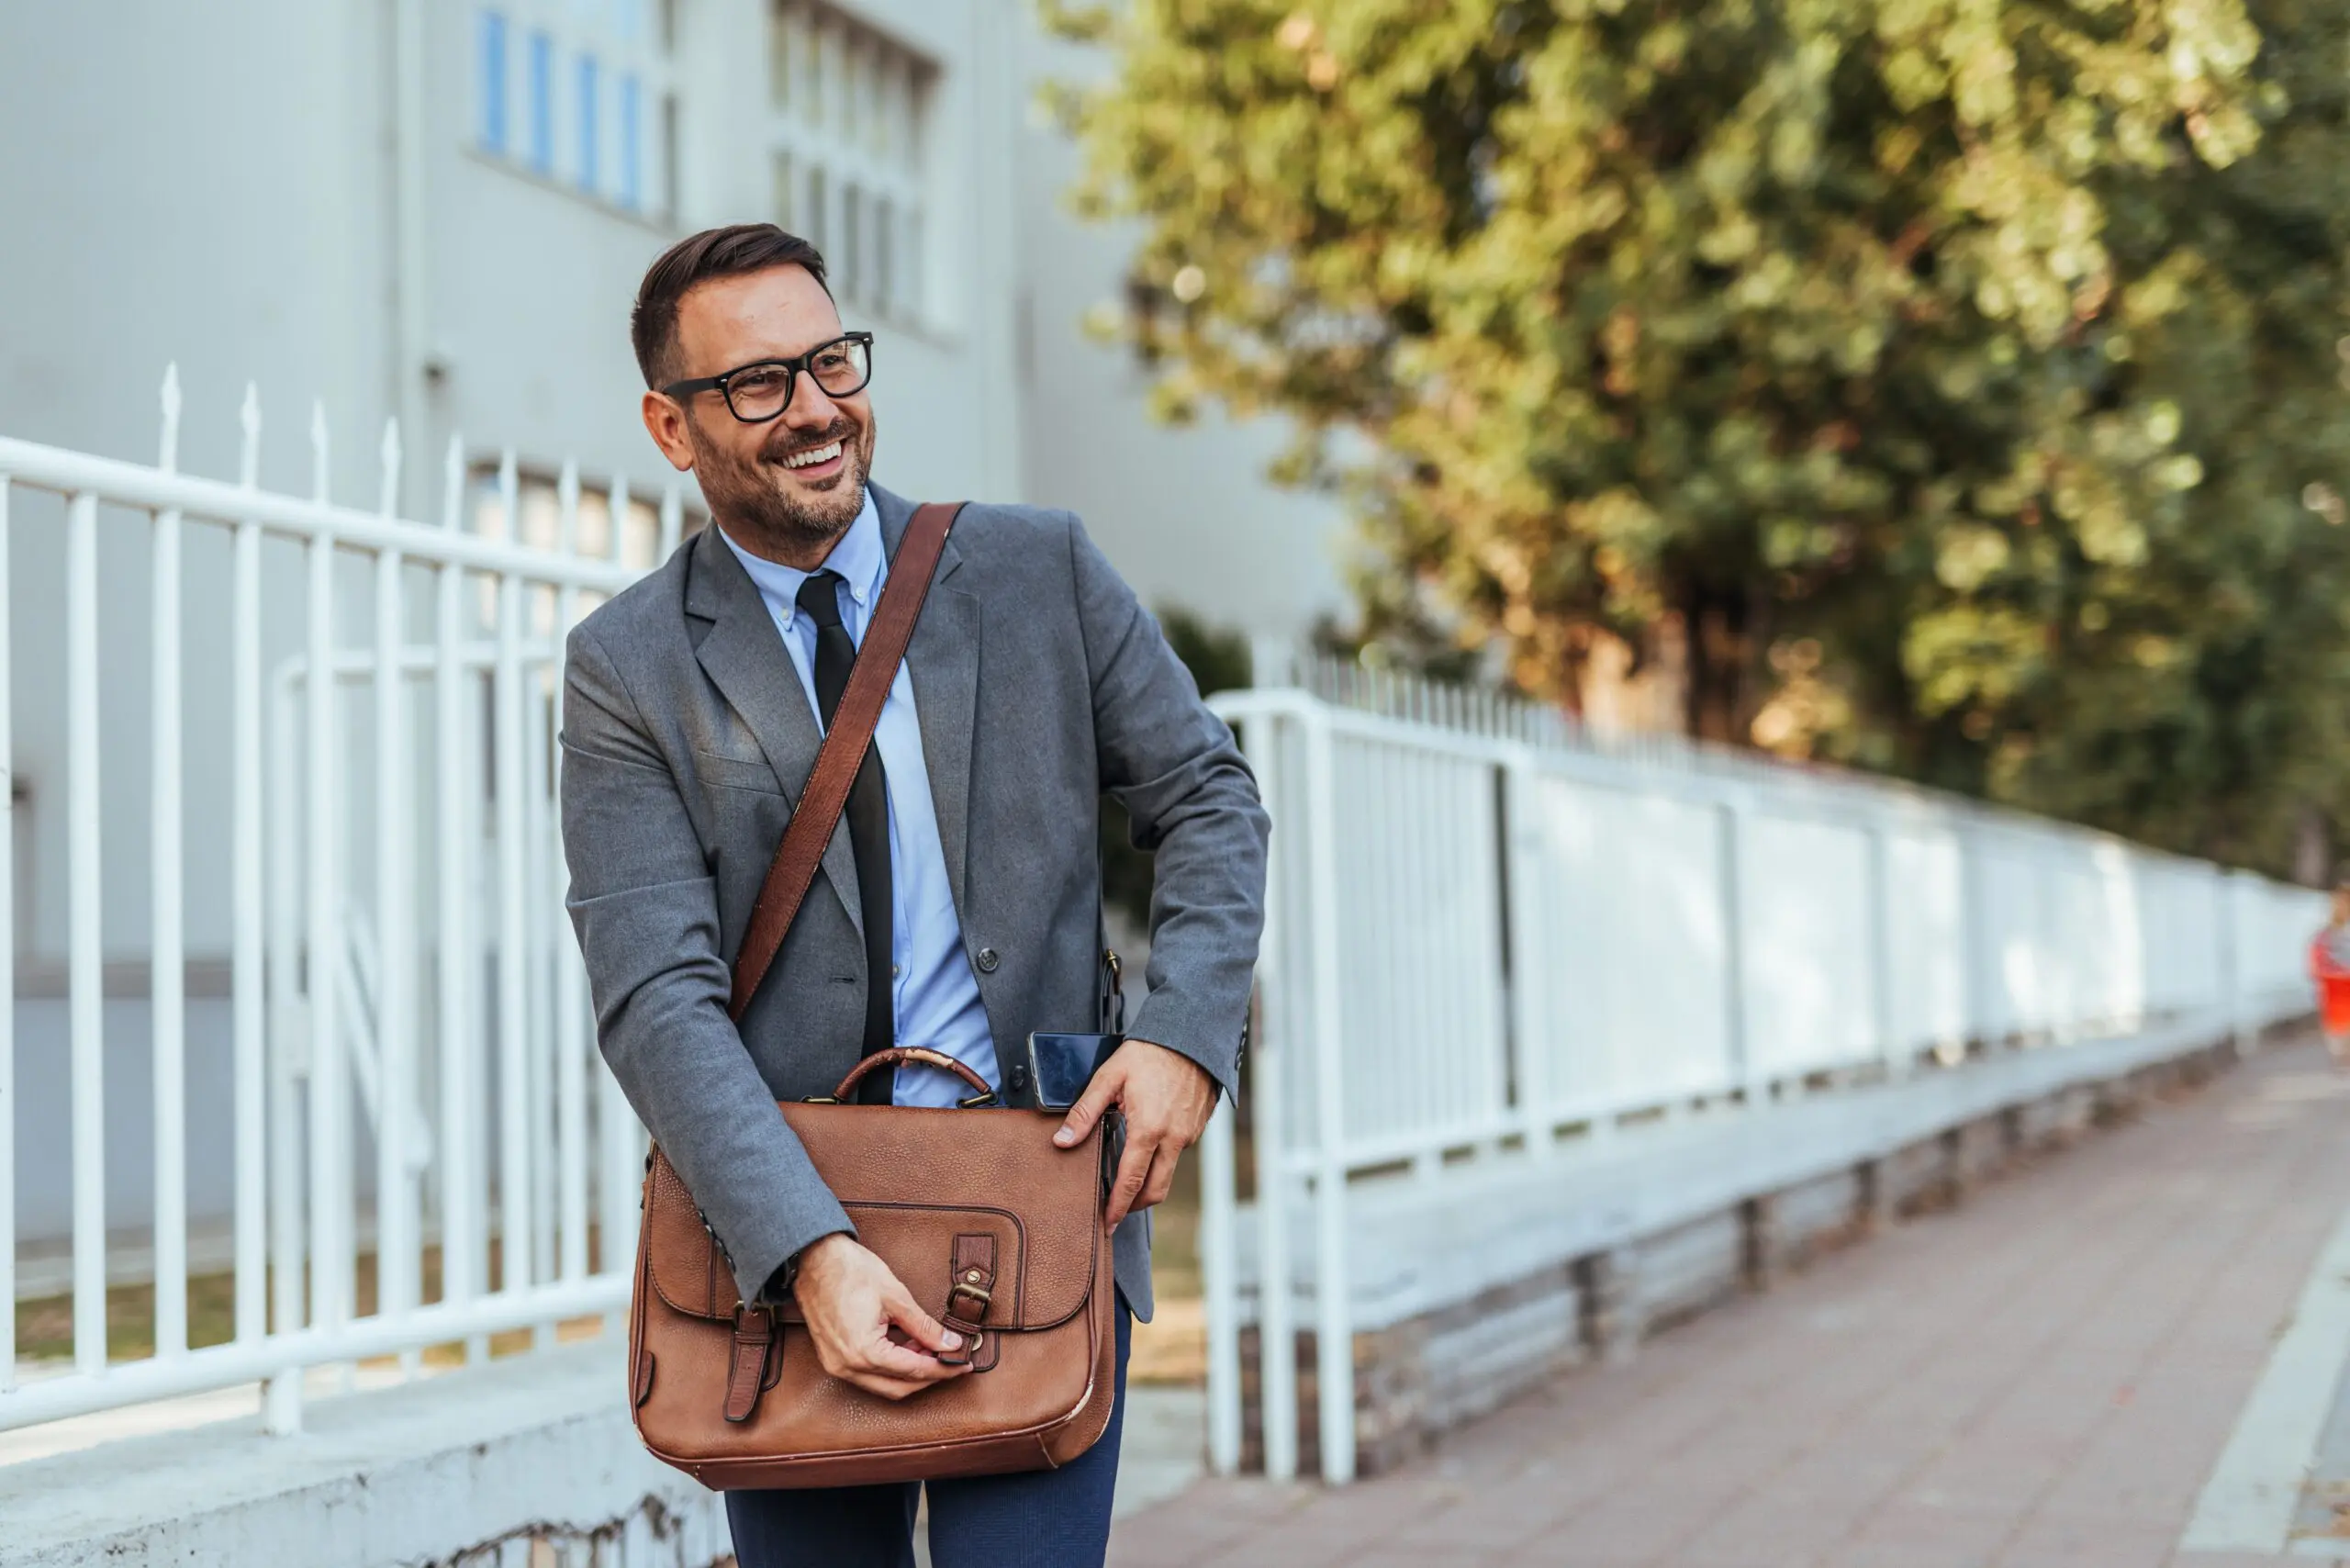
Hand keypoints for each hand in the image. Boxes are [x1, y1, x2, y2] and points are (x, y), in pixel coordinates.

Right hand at [792, 1233, 972, 1400]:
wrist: (814, 1258)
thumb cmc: (850, 1270)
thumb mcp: (896, 1297)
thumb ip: (925, 1326)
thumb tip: (950, 1343)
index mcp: (864, 1352)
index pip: (914, 1370)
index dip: (943, 1368)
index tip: (962, 1364)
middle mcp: (848, 1367)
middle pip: (899, 1387)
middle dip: (929, 1376)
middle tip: (952, 1361)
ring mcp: (837, 1366)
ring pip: (884, 1385)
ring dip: (910, 1372)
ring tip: (931, 1348)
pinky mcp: (833, 1359)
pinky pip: (868, 1375)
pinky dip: (891, 1367)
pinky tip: (907, 1347)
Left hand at [1054, 1039, 1215, 1227]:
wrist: (1190, 1036)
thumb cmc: (1149, 1053)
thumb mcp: (1109, 1078)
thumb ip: (1084, 1113)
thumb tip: (1062, 1141)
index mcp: (1149, 1129)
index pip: (1130, 1181)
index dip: (1117, 1206)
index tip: (1107, 1223)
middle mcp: (1173, 1138)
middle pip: (1155, 1190)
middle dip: (1134, 1206)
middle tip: (1115, 1211)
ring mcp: (1188, 1135)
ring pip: (1167, 1173)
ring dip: (1147, 1181)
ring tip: (1125, 1177)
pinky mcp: (1196, 1128)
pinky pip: (1177, 1153)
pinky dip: (1160, 1159)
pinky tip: (1146, 1146)